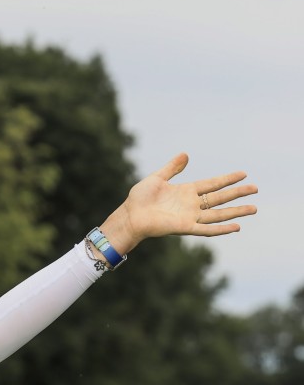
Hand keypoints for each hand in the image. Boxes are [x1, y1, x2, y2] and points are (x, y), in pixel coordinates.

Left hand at [99, 153, 257, 254]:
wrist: (130, 215)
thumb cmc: (139, 198)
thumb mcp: (156, 178)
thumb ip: (172, 168)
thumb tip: (186, 154)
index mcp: (186, 191)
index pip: (212, 184)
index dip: (227, 179)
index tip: (243, 174)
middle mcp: (191, 204)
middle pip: (220, 198)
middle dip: (238, 193)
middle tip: (256, 188)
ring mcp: (190, 216)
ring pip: (218, 214)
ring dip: (236, 211)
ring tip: (254, 208)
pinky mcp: (185, 227)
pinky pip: (206, 229)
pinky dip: (221, 229)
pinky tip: (236, 227)